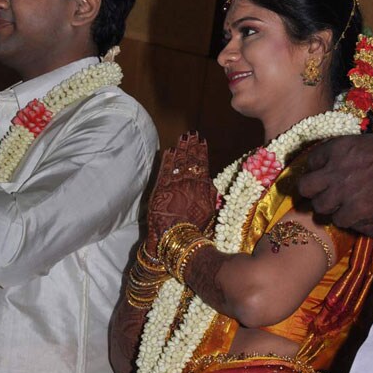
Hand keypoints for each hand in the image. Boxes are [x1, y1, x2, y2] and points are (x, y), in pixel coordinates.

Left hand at [146, 132, 216, 254]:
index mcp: (202, 187)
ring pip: (178, 161)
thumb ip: (211, 195)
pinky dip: (167, 159)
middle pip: (190, 159)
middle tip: (191, 133)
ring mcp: (175, 184)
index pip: (202, 164)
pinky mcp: (161, 188)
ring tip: (182, 137)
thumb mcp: (209, 211)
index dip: (202, 151)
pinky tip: (169, 150)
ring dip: (180, 148)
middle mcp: (189, 183)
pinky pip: (165, 169)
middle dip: (191, 145)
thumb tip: (211, 183)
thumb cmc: (195, 228)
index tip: (202, 140)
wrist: (177, 239)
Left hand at [298, 133, 372, 229]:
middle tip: (323, 195)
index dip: (316, 171)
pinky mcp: (358, 207)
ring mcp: (344, 189)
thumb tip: (333, 164)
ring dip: (330, 208)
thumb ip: (344, 153)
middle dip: (313, 193)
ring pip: (320, 207)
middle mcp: (334, 168)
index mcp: (336, 148)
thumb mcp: (363, 142)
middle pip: (305, 187)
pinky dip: (347, 219)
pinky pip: (340, 220)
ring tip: (341, 206)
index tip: (323, 176)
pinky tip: (356, 214)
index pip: (311, 162)